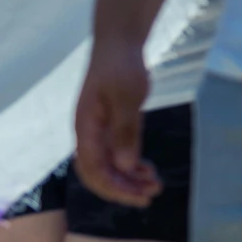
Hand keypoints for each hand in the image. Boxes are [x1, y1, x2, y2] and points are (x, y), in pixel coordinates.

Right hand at [73, 42, 157, 205]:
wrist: (120, 44)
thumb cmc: (122, 67)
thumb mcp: (127, 97)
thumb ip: (125, 131)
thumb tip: (126, 166)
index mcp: (86, 129)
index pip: (93, 170)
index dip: (114, 188)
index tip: (139, 197)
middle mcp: (89, 134)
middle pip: (100, 173)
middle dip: (123, 188)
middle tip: (152, 195)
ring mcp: (100, 131)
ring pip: (110, 165)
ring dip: (130, 178)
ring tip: (155, 184)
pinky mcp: (112, 126)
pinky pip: (117, 153)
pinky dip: (131, 164)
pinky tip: (147, 169)